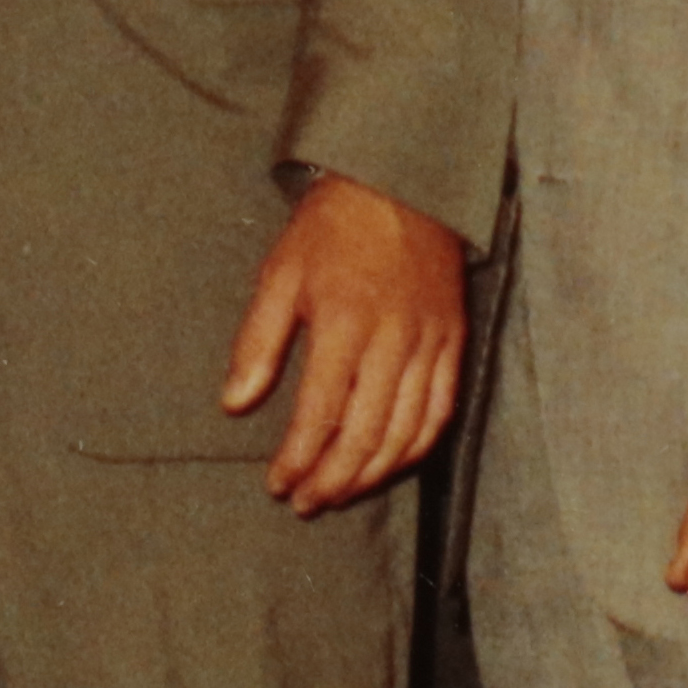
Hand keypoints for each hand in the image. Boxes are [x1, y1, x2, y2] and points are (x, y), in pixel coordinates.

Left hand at [216, 170, 470, 509]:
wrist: (402, 184)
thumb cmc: (331, 230)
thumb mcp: (279, 274)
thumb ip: (257, 344)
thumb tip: (233, 405)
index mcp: (344, 323)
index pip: (320, 413)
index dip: (297, 458)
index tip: (276, 484)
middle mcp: (393, 340)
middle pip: (365, 435)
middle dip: (332, 479)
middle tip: (305, 503)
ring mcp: (430, 344)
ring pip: (405, 433)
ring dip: (372, 475)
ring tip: (339, 493)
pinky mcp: (454, 343)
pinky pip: (441, 412)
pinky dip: (416, 448)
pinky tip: (391, 465)